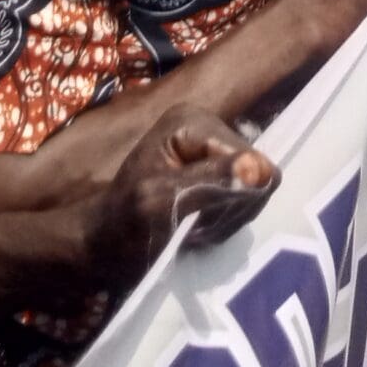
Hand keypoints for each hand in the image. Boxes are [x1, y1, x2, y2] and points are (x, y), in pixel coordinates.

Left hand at [85, 109, 277, 281]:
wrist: (105, 246)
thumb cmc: (124, 224)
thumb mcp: (162, 202)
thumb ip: (211, 183)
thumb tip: (260, 169)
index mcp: (193, 121)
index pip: (250, 160)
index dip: (232, 195)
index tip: (197, 218)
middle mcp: (209, 126)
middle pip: (256, 174)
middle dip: (229, 208)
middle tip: (194, 227)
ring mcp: (214, 149)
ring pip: (253, 190)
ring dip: (226, 218)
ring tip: (193, 228)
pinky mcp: (218, 170)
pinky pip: (245, 200)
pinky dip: (224, 222)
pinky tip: (199, 228)